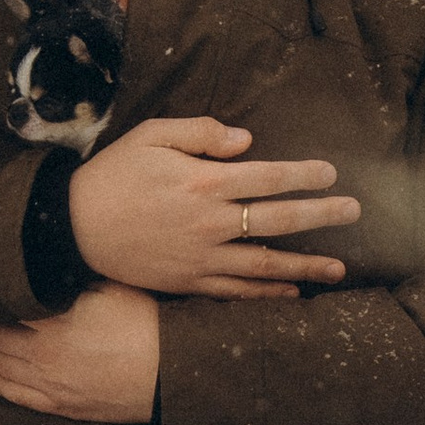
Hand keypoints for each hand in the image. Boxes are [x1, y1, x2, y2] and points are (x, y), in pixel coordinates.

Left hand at [0, 285, 160, 423]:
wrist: (172, 374)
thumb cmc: (144, 326)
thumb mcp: (105, 290)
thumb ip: (68, 284)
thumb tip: (45, 275)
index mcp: (48, 333)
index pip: (2, 321)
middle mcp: (44, 365)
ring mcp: (56, 390)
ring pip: (7, 376)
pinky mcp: (70, 408)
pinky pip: (26, 400)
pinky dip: (4, 390)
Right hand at [66, 115, 358, 297]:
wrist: (71, 227)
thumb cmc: (112, 175)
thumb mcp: (151, 136)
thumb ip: (200, 132)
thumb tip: (246, 140)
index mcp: (204, 181)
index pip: (270, 177)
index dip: (305, 176)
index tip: (330, 174)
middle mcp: (210, 222)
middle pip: (279, 219)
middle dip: (321, 215)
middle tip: (354, 212)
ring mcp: (201, 257)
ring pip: (266, 263)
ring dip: (306, 265)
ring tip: (338, 268)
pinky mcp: (188, 282)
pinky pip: (237, 291)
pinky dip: (267, 292)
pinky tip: (292, 292)